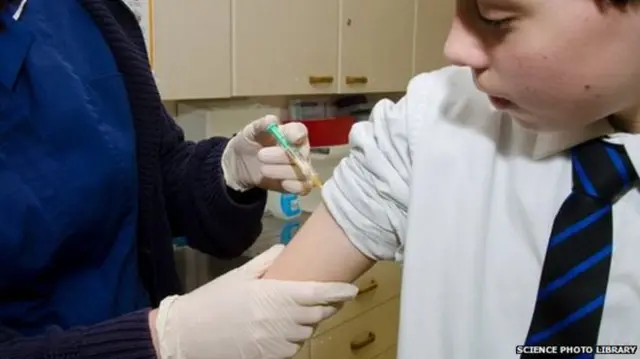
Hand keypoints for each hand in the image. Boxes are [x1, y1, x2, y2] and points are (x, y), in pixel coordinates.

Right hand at [153, 244, 357, 358]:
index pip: (318, 293)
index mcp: (275, 295)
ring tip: (297, 313)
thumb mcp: (240, 275)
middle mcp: (281, 320)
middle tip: (325, 297)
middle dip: (326, 306)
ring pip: (307, 332)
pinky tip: (283, 329)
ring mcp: (277, 342)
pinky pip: (293, 348)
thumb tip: (286, 249)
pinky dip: (293, 338)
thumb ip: (267, 262)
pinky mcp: (270, 358)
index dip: (339, 291)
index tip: (352, 289)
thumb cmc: (215, 300)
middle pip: (318, 314)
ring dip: (308, 322)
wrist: (189, 334)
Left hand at [221, 115, 311, 193]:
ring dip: (283, 171)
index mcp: (291, 133)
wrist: (240, 164)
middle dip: (282, 155)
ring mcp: (299, 169)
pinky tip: (283, 183)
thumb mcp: (251, 131)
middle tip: (260, 156)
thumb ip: (261, 125)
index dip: (296, 134)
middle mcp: (300, 150)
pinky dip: (295, 186)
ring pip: (303, 172)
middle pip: (301, 154)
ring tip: (263, 170)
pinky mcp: (295, 185)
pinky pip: (303, 187)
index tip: (289, 138)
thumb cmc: (250, 142)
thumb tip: (272, 121)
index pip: (300, 131)